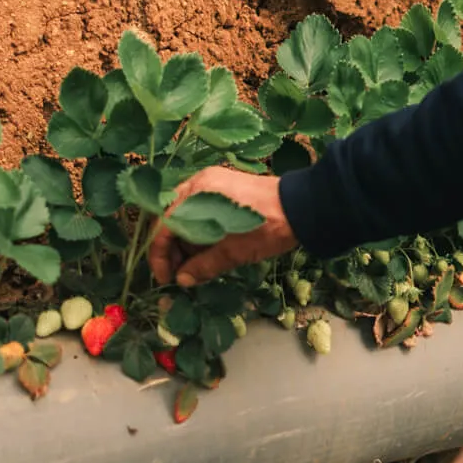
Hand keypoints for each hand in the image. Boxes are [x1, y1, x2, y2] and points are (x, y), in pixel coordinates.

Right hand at [147, 167, 296, 286]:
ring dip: (185, 242)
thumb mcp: (234, 251)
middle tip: (180, 274)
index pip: (163, 226)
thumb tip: (183, 280)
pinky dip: (198, 231)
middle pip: (170, 219)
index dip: (160, 256)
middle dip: (172, 249)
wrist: (303, 206)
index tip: (167, 279)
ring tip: (194, 266)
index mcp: (195, 194)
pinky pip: (199, 210)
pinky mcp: (224, 187)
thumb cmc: (267, 228)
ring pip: (184, 216)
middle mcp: (198, 183)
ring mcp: (211, 183)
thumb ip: (204, 265)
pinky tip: (206, 250)